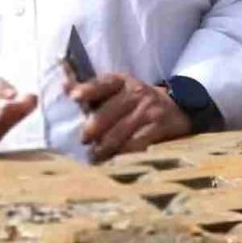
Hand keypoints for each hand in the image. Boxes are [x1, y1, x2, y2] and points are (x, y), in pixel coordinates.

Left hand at [71, 72, 189, 160]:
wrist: (177, 107)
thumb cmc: (136, 100)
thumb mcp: (117, 89)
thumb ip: (91, 90)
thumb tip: (64, 87)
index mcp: (121, 81)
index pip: (102, 83)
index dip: (88, 90)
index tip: (74, 97)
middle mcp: (135, 93)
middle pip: (108, 112)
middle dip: (93, 129)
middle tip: (83, 141)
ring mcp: (148, 111)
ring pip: (120, 132)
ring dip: (104, 147)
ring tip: (93, 157)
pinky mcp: (158, 128)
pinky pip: (137, 144)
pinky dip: (123, 154)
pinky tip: (114, 161)